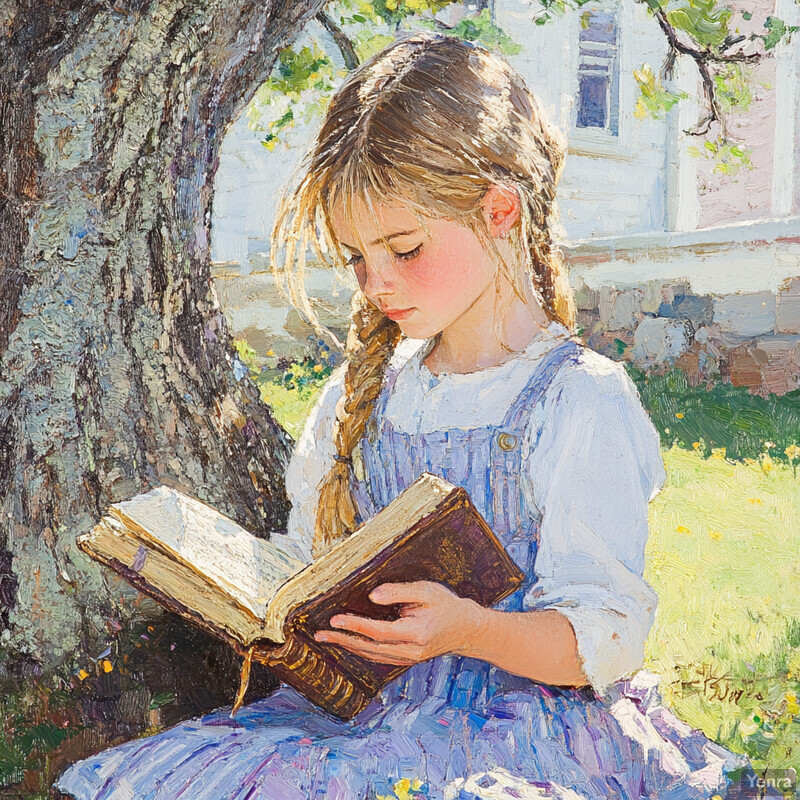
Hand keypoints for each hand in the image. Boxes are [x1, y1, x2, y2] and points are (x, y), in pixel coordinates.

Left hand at [313, 581, 481, 665]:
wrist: (466, 630)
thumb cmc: (446, 605)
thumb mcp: (427, 591)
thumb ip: (399, 592)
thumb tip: (373, 595)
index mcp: (415, 633)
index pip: (377, 631)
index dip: (354, 625)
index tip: (334, 618)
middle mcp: (409, 651)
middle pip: (369, 648)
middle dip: (342, 640)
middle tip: (319, 634)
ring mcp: (408, 658)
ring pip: (371, 655)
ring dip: (348, 646)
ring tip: (327, 638)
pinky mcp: (406, 659)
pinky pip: (378, 657)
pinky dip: (360, 650)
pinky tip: (349, 643)